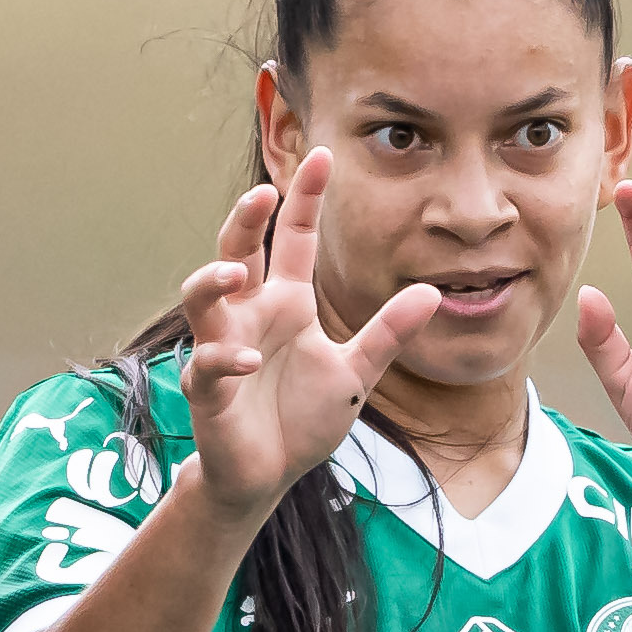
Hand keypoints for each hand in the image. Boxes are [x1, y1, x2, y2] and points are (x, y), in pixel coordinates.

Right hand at [177, 148, 442, 520]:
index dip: (304, 199)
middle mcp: (249, 317)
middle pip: (236, 251)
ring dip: (212, 280)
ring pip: (201, 299)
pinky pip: (208, 364)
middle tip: (262, 193)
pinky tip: (249, 362)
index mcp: (285, 304)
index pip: (292, 240)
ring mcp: (222, 348)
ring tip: (233, 272)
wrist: (268, 475)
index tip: (322, 156)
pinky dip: (225, 359)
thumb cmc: (301, 419)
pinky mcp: (208, 389)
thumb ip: (387, 333)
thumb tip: (431, 291)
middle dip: (243, 221)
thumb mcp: (356, 373)